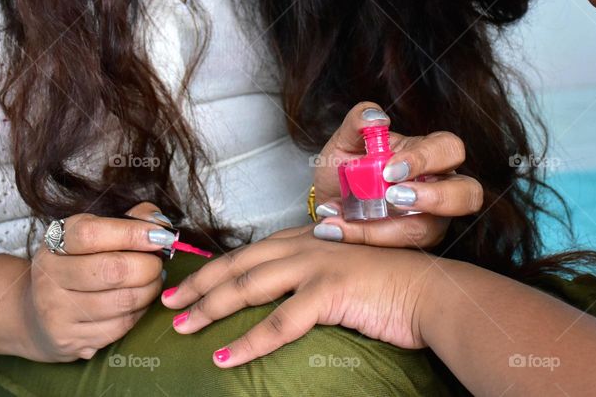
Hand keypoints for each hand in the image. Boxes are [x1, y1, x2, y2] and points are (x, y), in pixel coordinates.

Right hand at [23, 201, 173, 361]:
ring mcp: (56, 312)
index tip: (159, 235)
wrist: (33, 315)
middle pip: (112, 270)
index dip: (132, 233)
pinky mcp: (69, 340)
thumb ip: (128, 221)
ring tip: (152, 282)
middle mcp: (50, 276)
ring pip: (122, 301)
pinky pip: (120, 327)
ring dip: (149, 290)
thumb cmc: (75, 266)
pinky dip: (139, 313)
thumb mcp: (92, 235)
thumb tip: (159, 223)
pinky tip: (138, 303)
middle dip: (148, 266)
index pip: (92, 234)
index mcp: (55, 242)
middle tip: (158, 263)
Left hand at [161, 225, 435, 366]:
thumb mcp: (342, 274)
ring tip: (182, 328)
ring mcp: (315, 266)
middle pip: (238, 266)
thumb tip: (282, 298)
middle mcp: (304, 246)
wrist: (430, 292)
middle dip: (197, 285)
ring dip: (210, 308)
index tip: (184, 283)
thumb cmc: (390, 287)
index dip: (213, 268)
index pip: (247, 253)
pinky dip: (249, 342)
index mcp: (305, 240)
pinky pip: (279, 322)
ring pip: (248, 287)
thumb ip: (310, 279)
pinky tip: (226, 357)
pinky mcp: (328, 291)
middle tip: (166, 303)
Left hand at [312, 101, 483, 248]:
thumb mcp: (345, 141)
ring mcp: (429, 219)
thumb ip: (358, 122)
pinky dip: (366, 240)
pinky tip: (335, 229)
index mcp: (426, 153)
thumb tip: (376, 117)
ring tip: (350, 221)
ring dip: (391, 228)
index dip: (425, 159)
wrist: (326, 202)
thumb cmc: (344, 168)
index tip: (390, 170)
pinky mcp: (411, 245)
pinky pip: (402, 249)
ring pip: (433, 229)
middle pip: (468, 193)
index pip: (448, 149)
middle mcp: (437, 186)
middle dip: (436, 198)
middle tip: (393, 198)